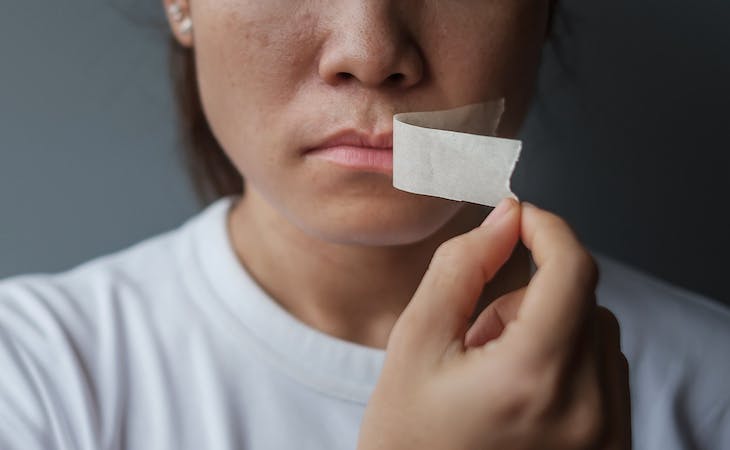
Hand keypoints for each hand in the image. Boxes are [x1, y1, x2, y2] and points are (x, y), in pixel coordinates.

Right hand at [358, 199, 630, 449]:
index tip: (521, 218)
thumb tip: (504, 217)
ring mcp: (606, 436)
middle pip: (583, 299)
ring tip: (493, 368)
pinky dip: (566, 358)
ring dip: (548, 327)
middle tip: (477, 330)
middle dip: (530, 293)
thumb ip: (461, 267)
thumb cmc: (406, 438)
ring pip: (597, 332)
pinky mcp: (611, 448)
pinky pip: (605, 371)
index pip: (573, 270)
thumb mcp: (415, 343)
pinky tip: (520, 389)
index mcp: (532, 379)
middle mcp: (587, 411)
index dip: (548, 229)